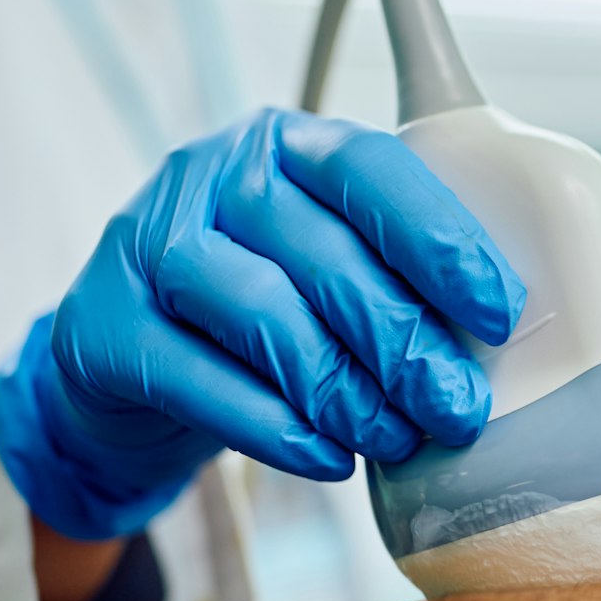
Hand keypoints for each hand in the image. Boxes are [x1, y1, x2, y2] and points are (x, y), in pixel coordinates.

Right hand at [0, 109, 524, 539]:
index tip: (499, 311)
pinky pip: (202, 380)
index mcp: (286, 142)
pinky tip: (328, 457)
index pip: (372, 170)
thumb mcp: (325, 261)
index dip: (441, 241)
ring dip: (346, 390)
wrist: (122, 363)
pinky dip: (277, 427)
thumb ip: (396, 272)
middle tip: (457, 407)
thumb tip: (498, 338)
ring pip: (266, 318)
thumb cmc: (261, 304)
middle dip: (405, 341)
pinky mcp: (102, 325)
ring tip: (396, 438)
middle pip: (326, 256)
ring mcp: (144, 244)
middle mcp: (211, 174)